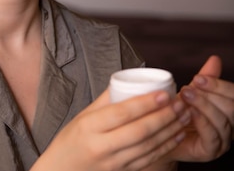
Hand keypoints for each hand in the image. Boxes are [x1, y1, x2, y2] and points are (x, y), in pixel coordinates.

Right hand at [33, 88, 188, 170]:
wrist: (62, 169)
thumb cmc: (71, 139)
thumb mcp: (83, 116)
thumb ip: (106, 101)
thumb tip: (128, 82)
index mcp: (89, 126)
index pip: (121, 113)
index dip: (145, 104)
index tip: (163, 94)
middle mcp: (101, 146)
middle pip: (139, 131)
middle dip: (163, 116)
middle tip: (179, 103)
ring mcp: (113, 162)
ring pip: (148, 146)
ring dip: (169, 130)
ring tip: (183, 116)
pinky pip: (149, 158)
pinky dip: (165, 146)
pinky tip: (176, 134)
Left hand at [169, 55, 233, 161]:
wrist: (158, 136)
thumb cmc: (176, 114)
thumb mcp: (191, 93)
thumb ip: (206, 79)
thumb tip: (215, 59)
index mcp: (228, 111)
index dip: (220, 85)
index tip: (199, 78)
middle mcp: (229, 126)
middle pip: (232, 108)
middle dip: (211, 95)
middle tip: (189, 88)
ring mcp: (222, 141)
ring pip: (222, 121)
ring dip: (203, 105)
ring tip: (186, 96)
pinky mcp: (210, 151)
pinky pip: (212, 136)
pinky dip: (202, 122)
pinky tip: (190, 112)